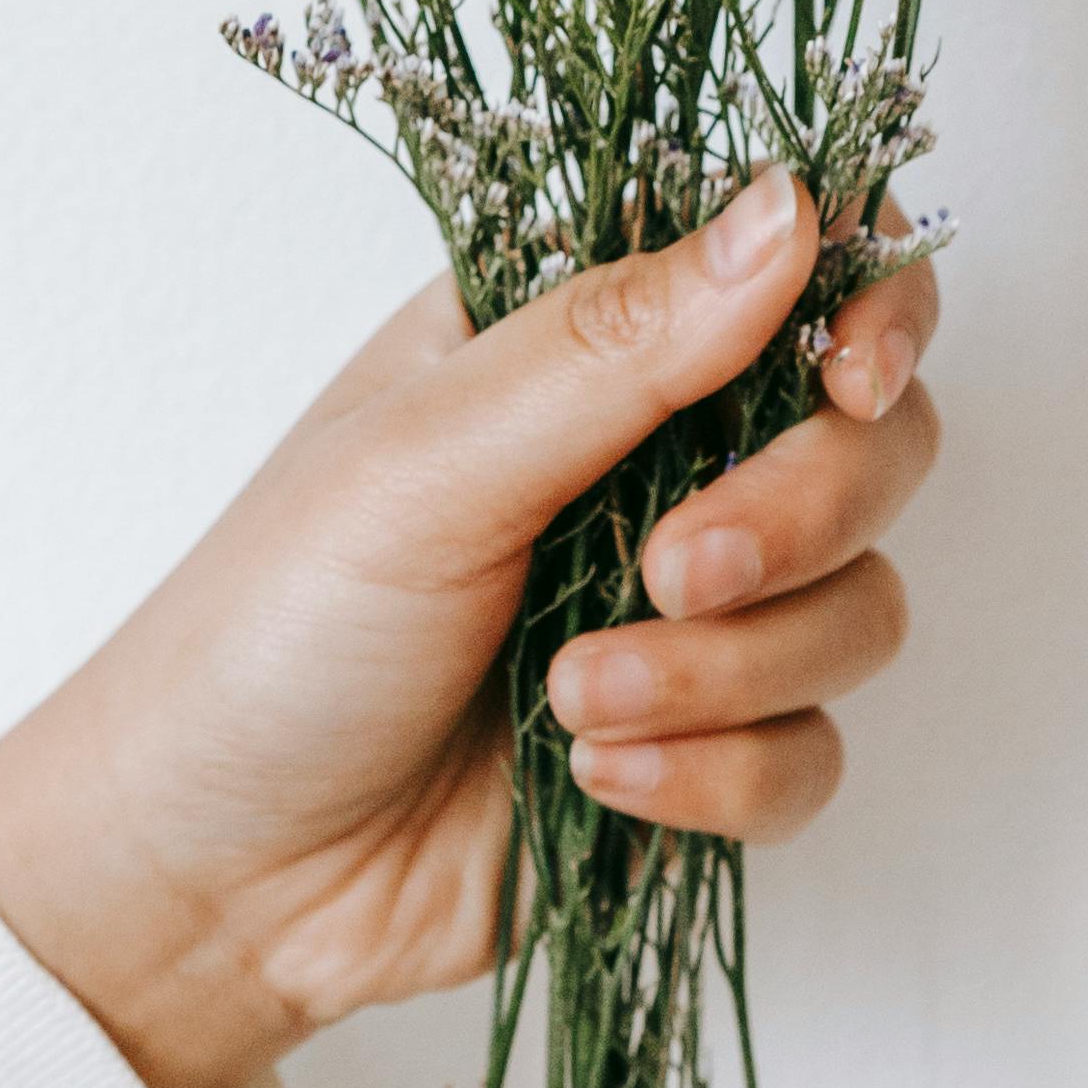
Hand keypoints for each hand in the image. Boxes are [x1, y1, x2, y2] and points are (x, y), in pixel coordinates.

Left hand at [0, 168, 941, 1087]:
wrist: (215, 878)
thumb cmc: (271, 627)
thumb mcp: (427, 459)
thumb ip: (617, 343)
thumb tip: (788, 209)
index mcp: (583, 337)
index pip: (795, 265)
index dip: (866, 307)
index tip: (847, 377)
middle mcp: (658, 453)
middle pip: (872, 438)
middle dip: (801, 512)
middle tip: (674, 571)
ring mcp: (689, 607)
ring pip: (858, 604)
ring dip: (731, 668)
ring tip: (572, 702)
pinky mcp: (701, 749)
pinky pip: (811, 754)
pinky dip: (721, 775)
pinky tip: (593, 781)